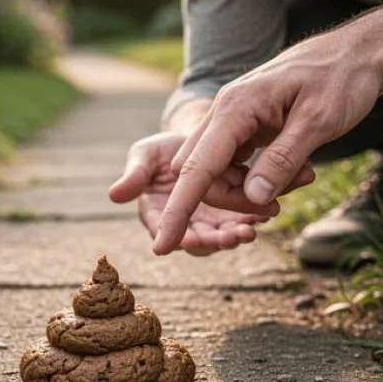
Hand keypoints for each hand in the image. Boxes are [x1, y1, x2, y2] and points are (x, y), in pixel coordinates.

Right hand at [109, 132, 272, 255]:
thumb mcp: (146, 154)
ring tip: (253, 227)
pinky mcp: (235, 211)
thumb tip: (113, 195)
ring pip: (226, 231)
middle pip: (202, 238)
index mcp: (159, 210)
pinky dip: (256, 214)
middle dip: (218, 240)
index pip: (168, 228)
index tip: (192, 241)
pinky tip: (269, 209)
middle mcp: (188, 221)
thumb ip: (135, 174)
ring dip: (240, 231)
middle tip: (235, 236)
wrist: (197, 140)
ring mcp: (212, 219)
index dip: (180, 236)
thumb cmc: (166, 146)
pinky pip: (246, 217)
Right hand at [154, 9, 382, 254]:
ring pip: (223, 171)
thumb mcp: (318, 122)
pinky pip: (241, 163)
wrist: (355, 54)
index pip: (196, 167)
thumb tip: (252, 199)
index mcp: (235, 107)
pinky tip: (299, 171)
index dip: (179, 210)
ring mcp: (237, 119)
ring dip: (254, 189)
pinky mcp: (250, 126)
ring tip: (305, 176)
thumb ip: (282, 160)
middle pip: (204, 174)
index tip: (162, 246)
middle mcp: (227, 112)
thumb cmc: (340, 79)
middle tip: (282, 203)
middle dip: (233, 200)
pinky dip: (263, 177)